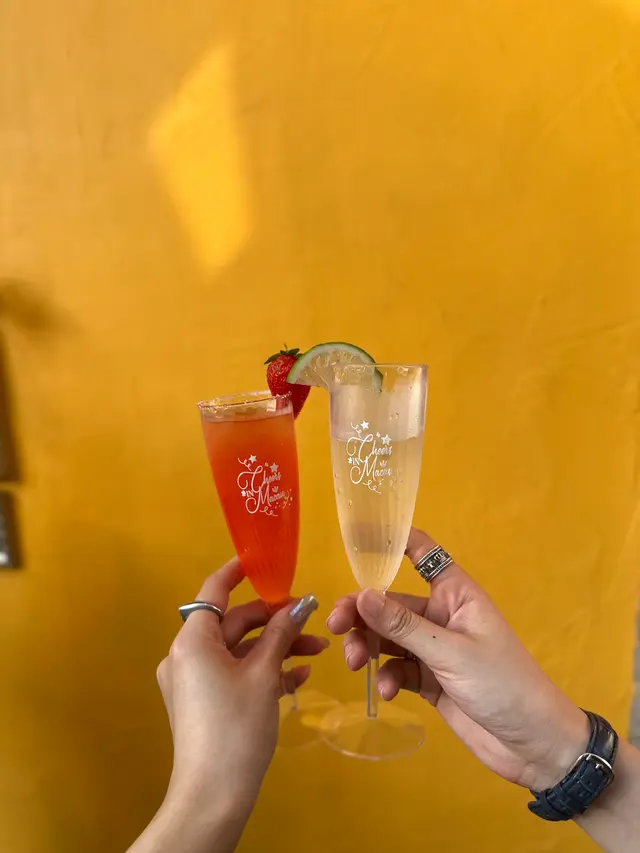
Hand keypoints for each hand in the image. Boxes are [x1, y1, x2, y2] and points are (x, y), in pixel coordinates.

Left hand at [157, 558, 323, 820]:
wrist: (213, 795)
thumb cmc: (236, 726)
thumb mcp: (263, 675)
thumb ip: (281, 634)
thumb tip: (302, 603)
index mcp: (192, 640)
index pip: (213, 592)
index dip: (236, 572)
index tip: (261, 561)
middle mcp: (187, 655)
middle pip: (234, 623)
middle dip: (275, 620)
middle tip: (310, 618)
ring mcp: (194, 681)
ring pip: (239, 650)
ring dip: (276, 647)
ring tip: (317, 649)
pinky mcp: (204, 703)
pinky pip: (235, 674)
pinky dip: (263, 671)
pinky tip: (298, 676)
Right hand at [327, 528, 589, 791]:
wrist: (532, 745)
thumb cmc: (503, 684)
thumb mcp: (451, 653)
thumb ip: (404, 626)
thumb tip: (360, 595)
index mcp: (455, 594)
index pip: (422, 553)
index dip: (392, 540)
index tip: (355, 534)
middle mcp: (440, 615)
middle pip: (390, 602)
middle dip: (360, 612)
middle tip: (334, 626)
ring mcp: (433, 649)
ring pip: (386, 637)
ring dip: (366, 647)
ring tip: (355, 664)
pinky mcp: (428, 680)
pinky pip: (395, 668)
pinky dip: (385, 676)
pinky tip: (386, 691)